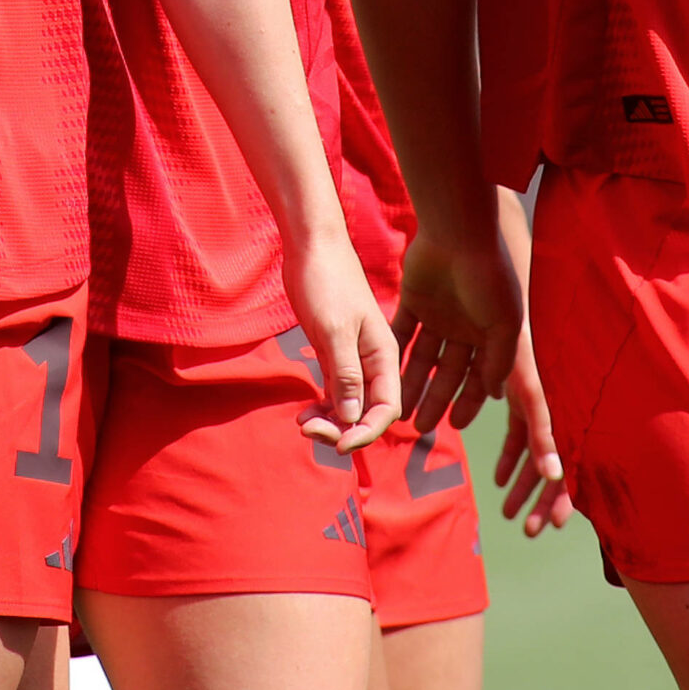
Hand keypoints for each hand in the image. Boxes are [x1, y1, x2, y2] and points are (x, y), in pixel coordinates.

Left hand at [284, 228, 402, 454]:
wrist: (311, 245)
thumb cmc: (326, 282)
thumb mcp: (334, 330)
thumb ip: (346, 375)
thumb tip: (353, 419)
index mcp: (385, 355)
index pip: (387, 409)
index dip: (366, 433)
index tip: (338, 444)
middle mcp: (374, 362)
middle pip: (367, 413)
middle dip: (343, 429)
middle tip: (308, 429)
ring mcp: (353, 359)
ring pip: (349, 406)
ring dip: (329, 421)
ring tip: (301, 423)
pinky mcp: (333, 354)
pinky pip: (334, 393)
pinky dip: (322, 407)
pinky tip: (303, 413)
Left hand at [392, 230, 522, 434]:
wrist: (458, 233)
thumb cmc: (488, 278)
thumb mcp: (505, 325)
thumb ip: (500, 361)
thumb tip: (495, 394)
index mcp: (489, 332)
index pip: (479, 376)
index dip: (469, 402)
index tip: (456, 425)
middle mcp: (464, 325)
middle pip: (446, 372)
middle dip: (434, 400)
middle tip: (418, 427)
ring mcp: (438, 312)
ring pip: (422, 358)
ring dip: (411, 384)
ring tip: (399, 410)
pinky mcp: (413, 300)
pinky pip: (401, 333)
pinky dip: (393, 355)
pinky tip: (383, 377)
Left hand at [493, 327, 573, 536]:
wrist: (514, 308)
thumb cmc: (528, 348)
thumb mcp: (535, 392)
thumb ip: (544, 432)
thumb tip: (553, 476)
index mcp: (565, 414)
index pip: (571, 465)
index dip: (564, 497)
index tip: (553, 527)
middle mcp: (555, 412)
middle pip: (551, 466)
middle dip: (540, 499)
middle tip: (527, 530)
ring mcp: (536, 404)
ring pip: (531, 452)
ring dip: (520, 482)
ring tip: (507, 510)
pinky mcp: (516, 394)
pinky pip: (516, 433)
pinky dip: (509, 457)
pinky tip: (497, 477)